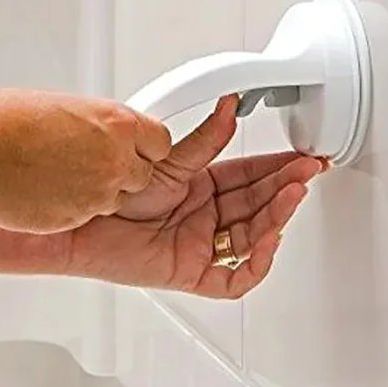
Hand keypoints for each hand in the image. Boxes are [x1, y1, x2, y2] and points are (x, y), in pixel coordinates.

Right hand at [0, 89, 170, 233]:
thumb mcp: (65, 107)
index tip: (137, 147)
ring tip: (67, 176)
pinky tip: (55, 192)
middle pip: (145, 174)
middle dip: (126, 170)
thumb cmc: (3, 123)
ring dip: (102, 190)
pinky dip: (80, 206)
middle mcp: (115, 158)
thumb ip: (96, 122)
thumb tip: (101, 128)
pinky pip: (92, 214)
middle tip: (96, 163)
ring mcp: (100, 192)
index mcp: (117, 123)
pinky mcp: (81, 218)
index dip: (147, 146)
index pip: (160, 141)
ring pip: (120, 197)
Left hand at [69, 96, 323, 297]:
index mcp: (202, 189)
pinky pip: (233, 278)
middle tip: (307, 171)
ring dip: (276, 217)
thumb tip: (229, 108)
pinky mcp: (191, 272)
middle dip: (284, 187)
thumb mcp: (169, 163)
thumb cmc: (113, 194)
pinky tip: (268, 240)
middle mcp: (205, 217)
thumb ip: (205, 140)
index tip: (300, 157)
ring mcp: (200, 246)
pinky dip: (255, 264)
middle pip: (257, 204)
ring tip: (293, 194)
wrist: (80, 224)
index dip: (277, 167)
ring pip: (251, 237)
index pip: (250, 177)